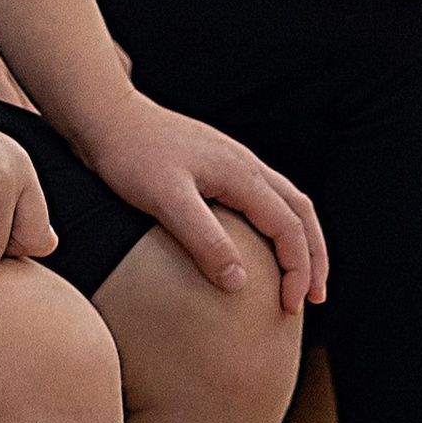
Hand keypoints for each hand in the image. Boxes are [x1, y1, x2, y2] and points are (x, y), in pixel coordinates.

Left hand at [77, 95, 325, 311]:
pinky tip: (259, 243)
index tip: (291, 307)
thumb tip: (239, 284)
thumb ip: (203, 239)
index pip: (288, 227)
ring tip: (300, 275)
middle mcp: (246, 165)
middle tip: (315, 297)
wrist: (106, 115)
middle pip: (300, 212)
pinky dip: (276, 225)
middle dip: (313, 257)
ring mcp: (233, 161)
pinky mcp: (217, 164)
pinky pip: (263, 196)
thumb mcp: (165, 200)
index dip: (298, 269)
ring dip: (299, 240)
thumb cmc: (130, 156)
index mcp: (241, 174)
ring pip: (285, 202)